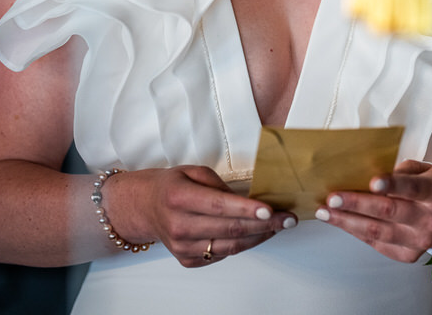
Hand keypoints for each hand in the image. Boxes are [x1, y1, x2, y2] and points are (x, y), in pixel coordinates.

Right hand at [105, 165, 296, 267]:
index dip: (248, 210)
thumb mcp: (194, 171)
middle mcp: (179, 225)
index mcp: (180, 198)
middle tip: (288, 219)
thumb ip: (220, 184)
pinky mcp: (187, 259)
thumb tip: (249, 199)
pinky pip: (221, 255)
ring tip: (279, 226)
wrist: (143, 207)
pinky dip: (243, 245)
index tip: (272, 210)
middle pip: (230, 229)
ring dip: (259, 237)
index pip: (220, 206)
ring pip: (230, 247)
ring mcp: (182, 246)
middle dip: (265, 225)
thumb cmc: (172, 186)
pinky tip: (256, 234)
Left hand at [315, 159, 431, 262]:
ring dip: (347, 221)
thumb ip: (399, 171)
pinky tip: (338, 221)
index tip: (372, 181)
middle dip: (358, 204)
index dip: (392, 184)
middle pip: (389, 212)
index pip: (412, 188)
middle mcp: (428, 220)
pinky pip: (374, 242)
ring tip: (325, 212)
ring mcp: (416, 240)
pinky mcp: (405, 254)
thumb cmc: (426, 187)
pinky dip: (353, 231)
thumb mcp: (420, 171)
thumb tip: (366, 173)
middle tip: (334, 198)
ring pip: (377, 231)